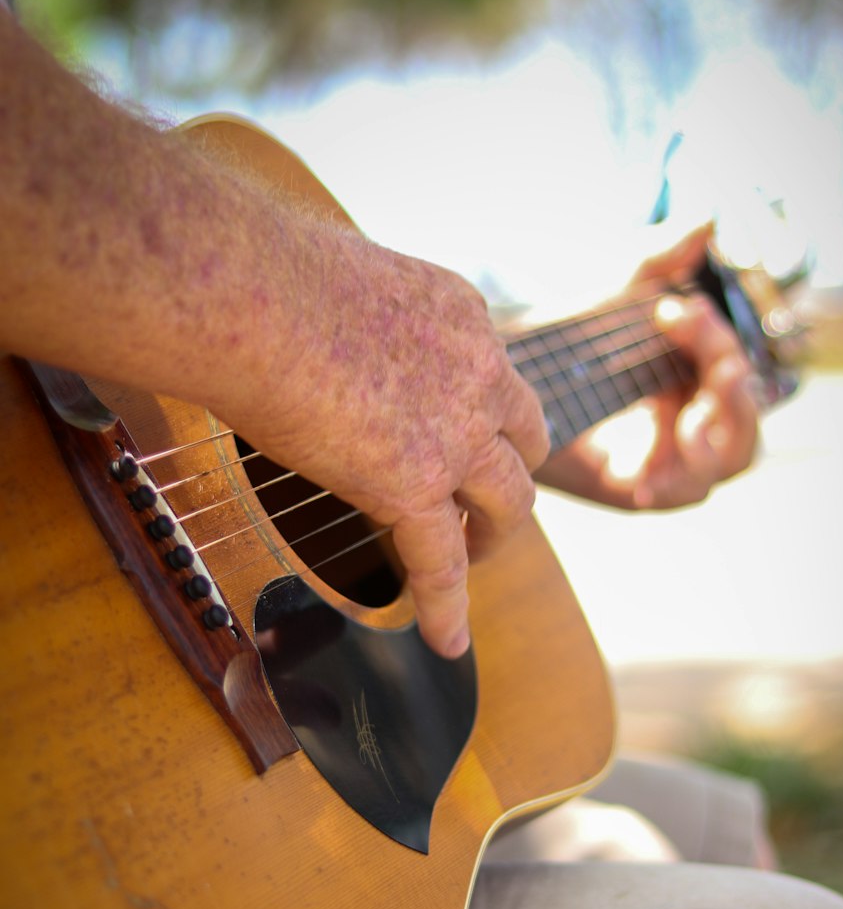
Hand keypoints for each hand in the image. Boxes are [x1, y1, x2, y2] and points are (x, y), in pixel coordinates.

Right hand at [217, 232, 549, 659]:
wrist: (248, 294)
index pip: (490, 372)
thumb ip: (361, 307)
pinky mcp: (415, 487)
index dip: (478, 409)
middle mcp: (478, 373)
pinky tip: (447, 638)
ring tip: (474, 558)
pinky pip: (441, 564)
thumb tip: (321, 315)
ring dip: (495, 536)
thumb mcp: (345, 270)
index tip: (458, 430)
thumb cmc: (263, 269)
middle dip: (509, 473)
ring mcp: (456, 434)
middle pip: (527, 438)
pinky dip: (447, 607)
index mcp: (462, 314)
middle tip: (484, 501)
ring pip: (510, 502)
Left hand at [534, 225, 758, 509]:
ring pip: (726, 460)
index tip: (679, 310)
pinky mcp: (640, 489)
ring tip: (692, 422)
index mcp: (700, 383)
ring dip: (716, 440)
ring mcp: (673, 460)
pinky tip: (643, 483)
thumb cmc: (573, 343)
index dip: (717, 341)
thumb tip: (707, 220)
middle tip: (717, 365)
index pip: (733, 370)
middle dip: (732, 389)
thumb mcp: (620, 294)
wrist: (513, 385)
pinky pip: (675, 496)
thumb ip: (661, 261)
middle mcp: (696, 423)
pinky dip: (669, 485)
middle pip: (743, 418)